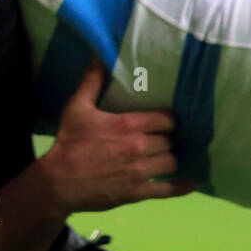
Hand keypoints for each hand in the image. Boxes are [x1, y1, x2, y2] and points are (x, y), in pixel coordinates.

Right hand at [40, 59, 194, 212]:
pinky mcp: (138, 192)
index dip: (169, 119)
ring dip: (170, 158)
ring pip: (171, 162)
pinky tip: (190, 183)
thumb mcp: (77, 107)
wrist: (60, 181)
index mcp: (128, 124)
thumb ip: (91, 81)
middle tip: (163, 138)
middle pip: (169, 140)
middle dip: (168, 138)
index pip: (166, 119)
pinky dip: (181, 187)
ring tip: (166, 155)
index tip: (166, 120)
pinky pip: (167, 190)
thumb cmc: (70, 142)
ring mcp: (141, 172)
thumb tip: (100, 57)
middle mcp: (140, 147)